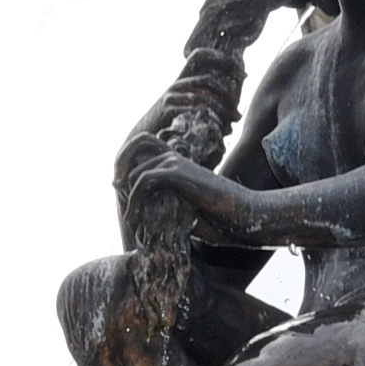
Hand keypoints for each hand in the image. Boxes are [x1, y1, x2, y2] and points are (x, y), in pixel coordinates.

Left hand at [129, 161, 268, 241]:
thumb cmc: (222, 220)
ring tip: (131, 219)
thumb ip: (167, 207)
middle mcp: (175, 157)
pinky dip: (135, 201)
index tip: (122, 192)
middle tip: (117, 192)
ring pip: (135, 171)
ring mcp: (177, 164)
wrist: (246, 217)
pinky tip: (136, 220)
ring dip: (128, 197)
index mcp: (177, 162)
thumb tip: (147, 220)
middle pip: (135, 145)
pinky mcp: (180, 174)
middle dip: (120, 166)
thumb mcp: (186, 212)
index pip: (143, 148)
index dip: (128, 163)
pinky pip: (144, 180)